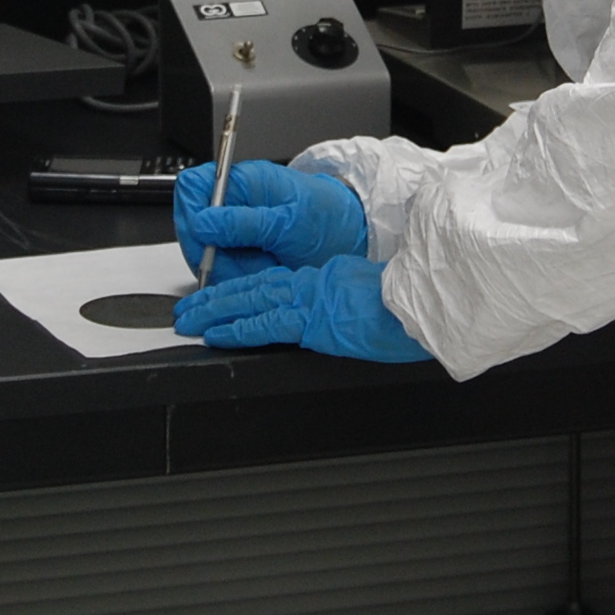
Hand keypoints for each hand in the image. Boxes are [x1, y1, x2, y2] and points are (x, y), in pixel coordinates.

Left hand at [170, 256, 432, 362]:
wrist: (428, 307)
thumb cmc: (410, 308)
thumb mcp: (375, 298)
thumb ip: (351, 302)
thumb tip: (347, 314)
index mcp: (326, 279)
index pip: (274, 282)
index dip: (243, 289)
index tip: (221, 296)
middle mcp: (313, 283)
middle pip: (253, 286)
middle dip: (216, 297)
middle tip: (187, 307)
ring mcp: (311, 300)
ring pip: (250, 299)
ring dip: (214, 309)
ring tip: (188, 319)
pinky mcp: (313, 321)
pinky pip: (265, 324)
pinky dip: (237, 328)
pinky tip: (216, 334)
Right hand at [173, 160, 367, 283]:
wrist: (349, 236)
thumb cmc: (327, 220)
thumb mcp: (289, 223)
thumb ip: (244, 223)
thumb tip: (203, 223)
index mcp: (243, 181)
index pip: (192, 186)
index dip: (191, 213)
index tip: (205, 240)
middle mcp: (234, 201)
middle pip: (192, 224)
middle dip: (210, 251)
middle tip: (237, 265)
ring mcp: (234, 225)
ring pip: (204, 251)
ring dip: (227, 267)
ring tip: (261, 267)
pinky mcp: (239, 247)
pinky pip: (221, 265)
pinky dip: (237, 275)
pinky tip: (260, 272)